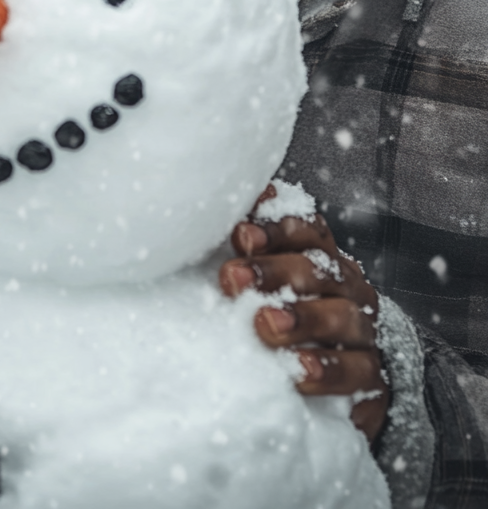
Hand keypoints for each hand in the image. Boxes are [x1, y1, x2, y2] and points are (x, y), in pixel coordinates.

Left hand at [218, 187, 389, 443]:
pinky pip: (358, 370)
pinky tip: (300, 369)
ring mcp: (363, 332)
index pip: (307, 231)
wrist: (346, 387)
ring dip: (302, 317)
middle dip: (273, 271)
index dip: (275, 229)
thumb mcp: (268, 285)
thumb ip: (250, 253)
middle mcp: (347, 288)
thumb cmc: (293, 321)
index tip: (240, 235)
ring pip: (341, 316)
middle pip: (318, 270)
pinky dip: (329, 369)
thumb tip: (224, 211)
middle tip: (232, 277)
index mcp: (323, 258)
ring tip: (265, 322)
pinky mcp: (371, 378)